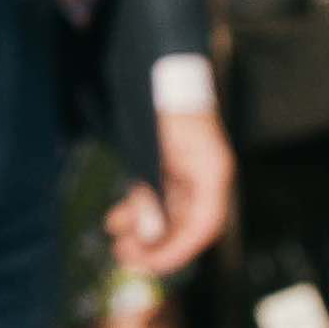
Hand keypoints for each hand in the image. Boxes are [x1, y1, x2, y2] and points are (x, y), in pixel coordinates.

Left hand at [106, 101, 234, 274]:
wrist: (157, 63)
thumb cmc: (157, 98)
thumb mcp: (150, 147)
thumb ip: (152, 191)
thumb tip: (152, 235)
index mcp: (212, 171)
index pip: (203, 225)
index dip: (177, 249)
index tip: (149, 265)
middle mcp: (206, 174)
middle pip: (187, 223)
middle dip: (156, 244)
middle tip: (123, 257)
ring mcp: (189, 168)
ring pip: (169, 211)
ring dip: (145, 229)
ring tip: (116, 241)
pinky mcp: (171, 162)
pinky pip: (159, 195)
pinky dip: (140, 209)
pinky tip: (117, 220)